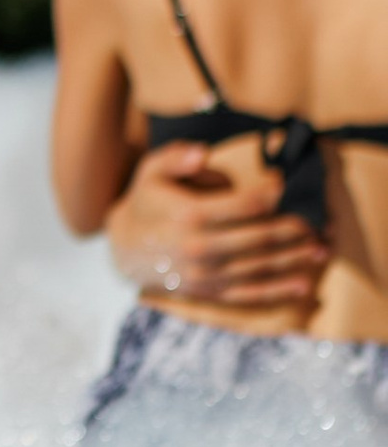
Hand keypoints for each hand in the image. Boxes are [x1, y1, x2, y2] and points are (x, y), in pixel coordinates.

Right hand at [106, 142, 326, 311]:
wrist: (124, 249)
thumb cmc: (148, 201)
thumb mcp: (151, 170)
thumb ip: (176, 156)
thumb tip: (204, 154)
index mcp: (189, 214)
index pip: (245, 204)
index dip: (272, 194)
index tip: (287, 186)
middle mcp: (199, 247)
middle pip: (260, 237)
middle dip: (294, 228)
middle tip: (319, 221)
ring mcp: (205, 273)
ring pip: (260, 266)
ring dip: (295, 258)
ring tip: (322, 249)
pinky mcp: (208, 291)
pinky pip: (249, 292)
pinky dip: (279, 290)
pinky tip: (303, 283)